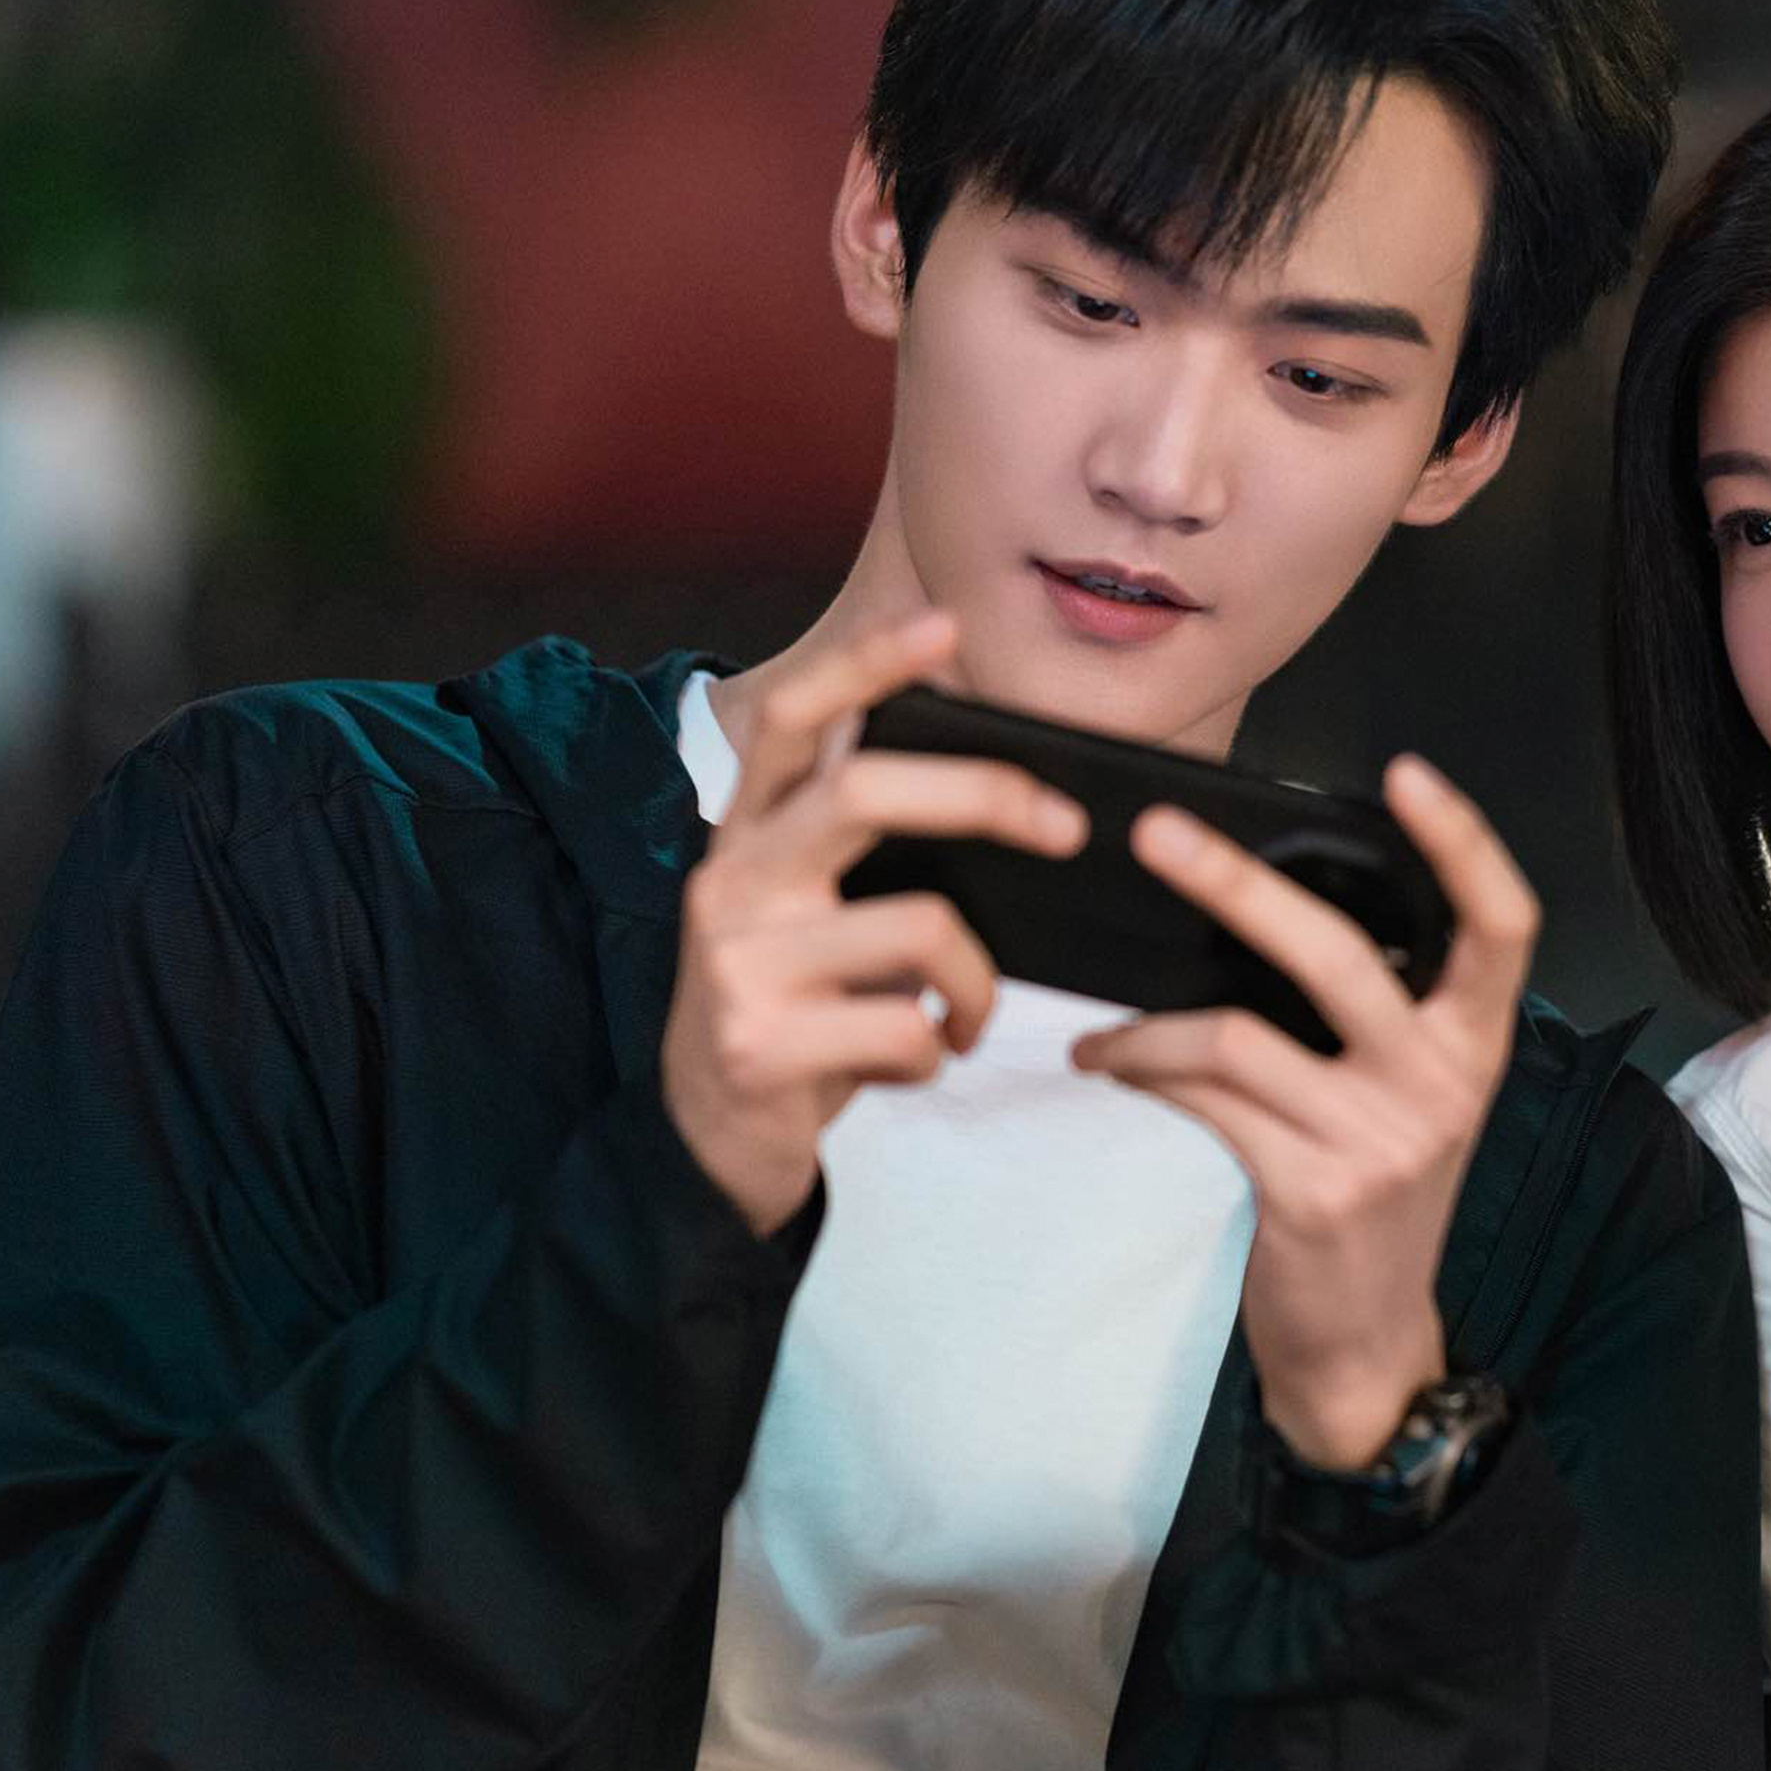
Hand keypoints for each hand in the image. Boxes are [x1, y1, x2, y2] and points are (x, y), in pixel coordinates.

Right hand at [659, 612, 1088, 1235]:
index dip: (863, 665)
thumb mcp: (810, 916)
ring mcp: (738, 964)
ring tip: (967, 1014)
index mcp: (746, 835)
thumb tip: (998, 789)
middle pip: (865, 793)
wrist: (701, 1144)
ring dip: (977, 982)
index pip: (794, 721)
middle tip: (1068, 825)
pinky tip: (918, 1063)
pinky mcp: (760, 1045)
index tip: (942, 626)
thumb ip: (863, 855)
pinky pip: (910, 1031)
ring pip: (922, 928)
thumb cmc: (793, 1012)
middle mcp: (730, 882)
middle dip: (987, 795)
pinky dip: (940, 1052)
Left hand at [1069, 755, 1539, 1467]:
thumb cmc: (1369, 1195)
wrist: (1365, 1342)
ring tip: (1097, 1031)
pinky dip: (1141, 1072)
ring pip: (1237, 1034)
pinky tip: (1107, 1068)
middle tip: (1158, 833)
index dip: (1464, 841)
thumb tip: (1252, 908)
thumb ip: (1365, 1015)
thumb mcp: (1399, 1099)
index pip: (1500, 924)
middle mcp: (1440, 1083)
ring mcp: (1378, 1140)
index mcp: (1474, 1044)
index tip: (1408, 773)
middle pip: (1337, 954)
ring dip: (1145, 1025)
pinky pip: (1203, 1099)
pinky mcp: (1310, 1189)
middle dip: (1235, 884)